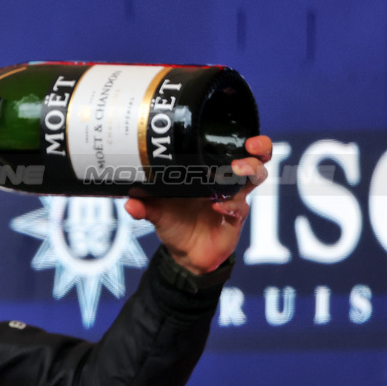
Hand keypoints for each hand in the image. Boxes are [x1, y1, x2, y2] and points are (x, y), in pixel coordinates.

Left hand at [125, 135, 273, 274]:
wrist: (185, 253)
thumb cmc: (174, 223)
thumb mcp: (156, 212)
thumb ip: (144, 206)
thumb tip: (129, 201)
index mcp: (208, 173)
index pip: (230, 149)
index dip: (240, 138)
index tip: (239, 132)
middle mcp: (224, 183)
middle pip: (254, 159)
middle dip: (258, 150)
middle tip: (251, 146)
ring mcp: (233, 199)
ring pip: (255, 179)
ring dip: (250, 170)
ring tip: (236, 168)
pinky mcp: (235, 219)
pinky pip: (240, 208)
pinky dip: (230, 205)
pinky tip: (217, 206)